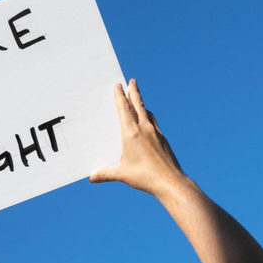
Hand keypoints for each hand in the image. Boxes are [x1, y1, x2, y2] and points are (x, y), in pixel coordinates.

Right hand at [90, 79, 184, 195]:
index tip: (118, 85)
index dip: (120, 96)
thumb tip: (92, 177)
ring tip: (138, 100)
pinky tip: (148, 122)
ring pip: (147, 113)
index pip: (124, 109)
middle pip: (138, 105)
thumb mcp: (122, 174)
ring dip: (142, 104)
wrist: (170, 181)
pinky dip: (149, 117)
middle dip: (134, 92)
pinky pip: (154, 123)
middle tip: (132, 81)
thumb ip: (106, 174)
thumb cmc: (145, 176)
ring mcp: (156, 133)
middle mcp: (144, 129)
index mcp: (131, 133)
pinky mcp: (163, 139)